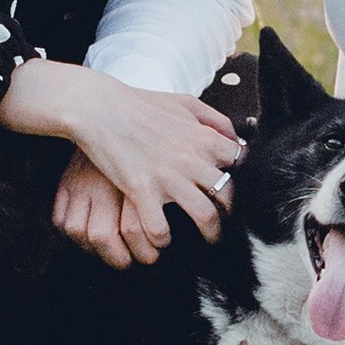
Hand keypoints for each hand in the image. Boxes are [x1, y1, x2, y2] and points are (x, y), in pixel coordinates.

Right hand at [18, 66, 239, 262]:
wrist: (99, 108)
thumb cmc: (141, 105)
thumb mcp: (185, 102)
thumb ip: (214, 120)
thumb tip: (236, 139)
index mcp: (204, 138)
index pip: (242, 165)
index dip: (245, 180)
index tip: (241, 192)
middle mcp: (192, 159)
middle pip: (230, 196)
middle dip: (233, 216)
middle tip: (229, 225)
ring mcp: (168, 177)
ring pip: (205, 217)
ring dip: (209, 234)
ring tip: (206, 241)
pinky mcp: (142, 191)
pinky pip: (161, 228)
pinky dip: (163, 239)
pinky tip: (161, 238)